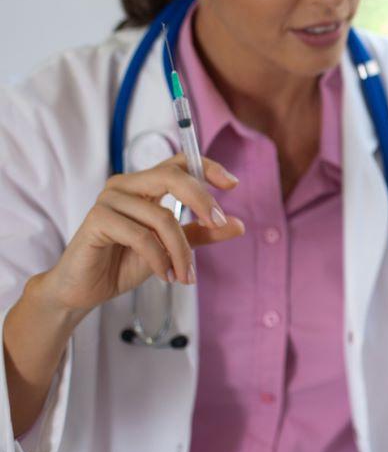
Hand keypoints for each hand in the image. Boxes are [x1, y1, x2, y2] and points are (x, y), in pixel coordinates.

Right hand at [40, 154, 244, 316]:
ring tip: (186, 275)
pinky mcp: (97, 219)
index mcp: (145, 185)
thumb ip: (201, 233)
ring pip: (162, 217)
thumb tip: (239, 225)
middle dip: (201, 199)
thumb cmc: (125, 262)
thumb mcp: (172, 247)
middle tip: (218, 224)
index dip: (207, 168)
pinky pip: (141, 236)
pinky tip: (165, 275)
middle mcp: (127, 185)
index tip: (233, 184)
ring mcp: (110, 199)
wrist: (86, 289)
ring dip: (181, 251)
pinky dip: (159, 258)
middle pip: (172, 176)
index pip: (179, 162)